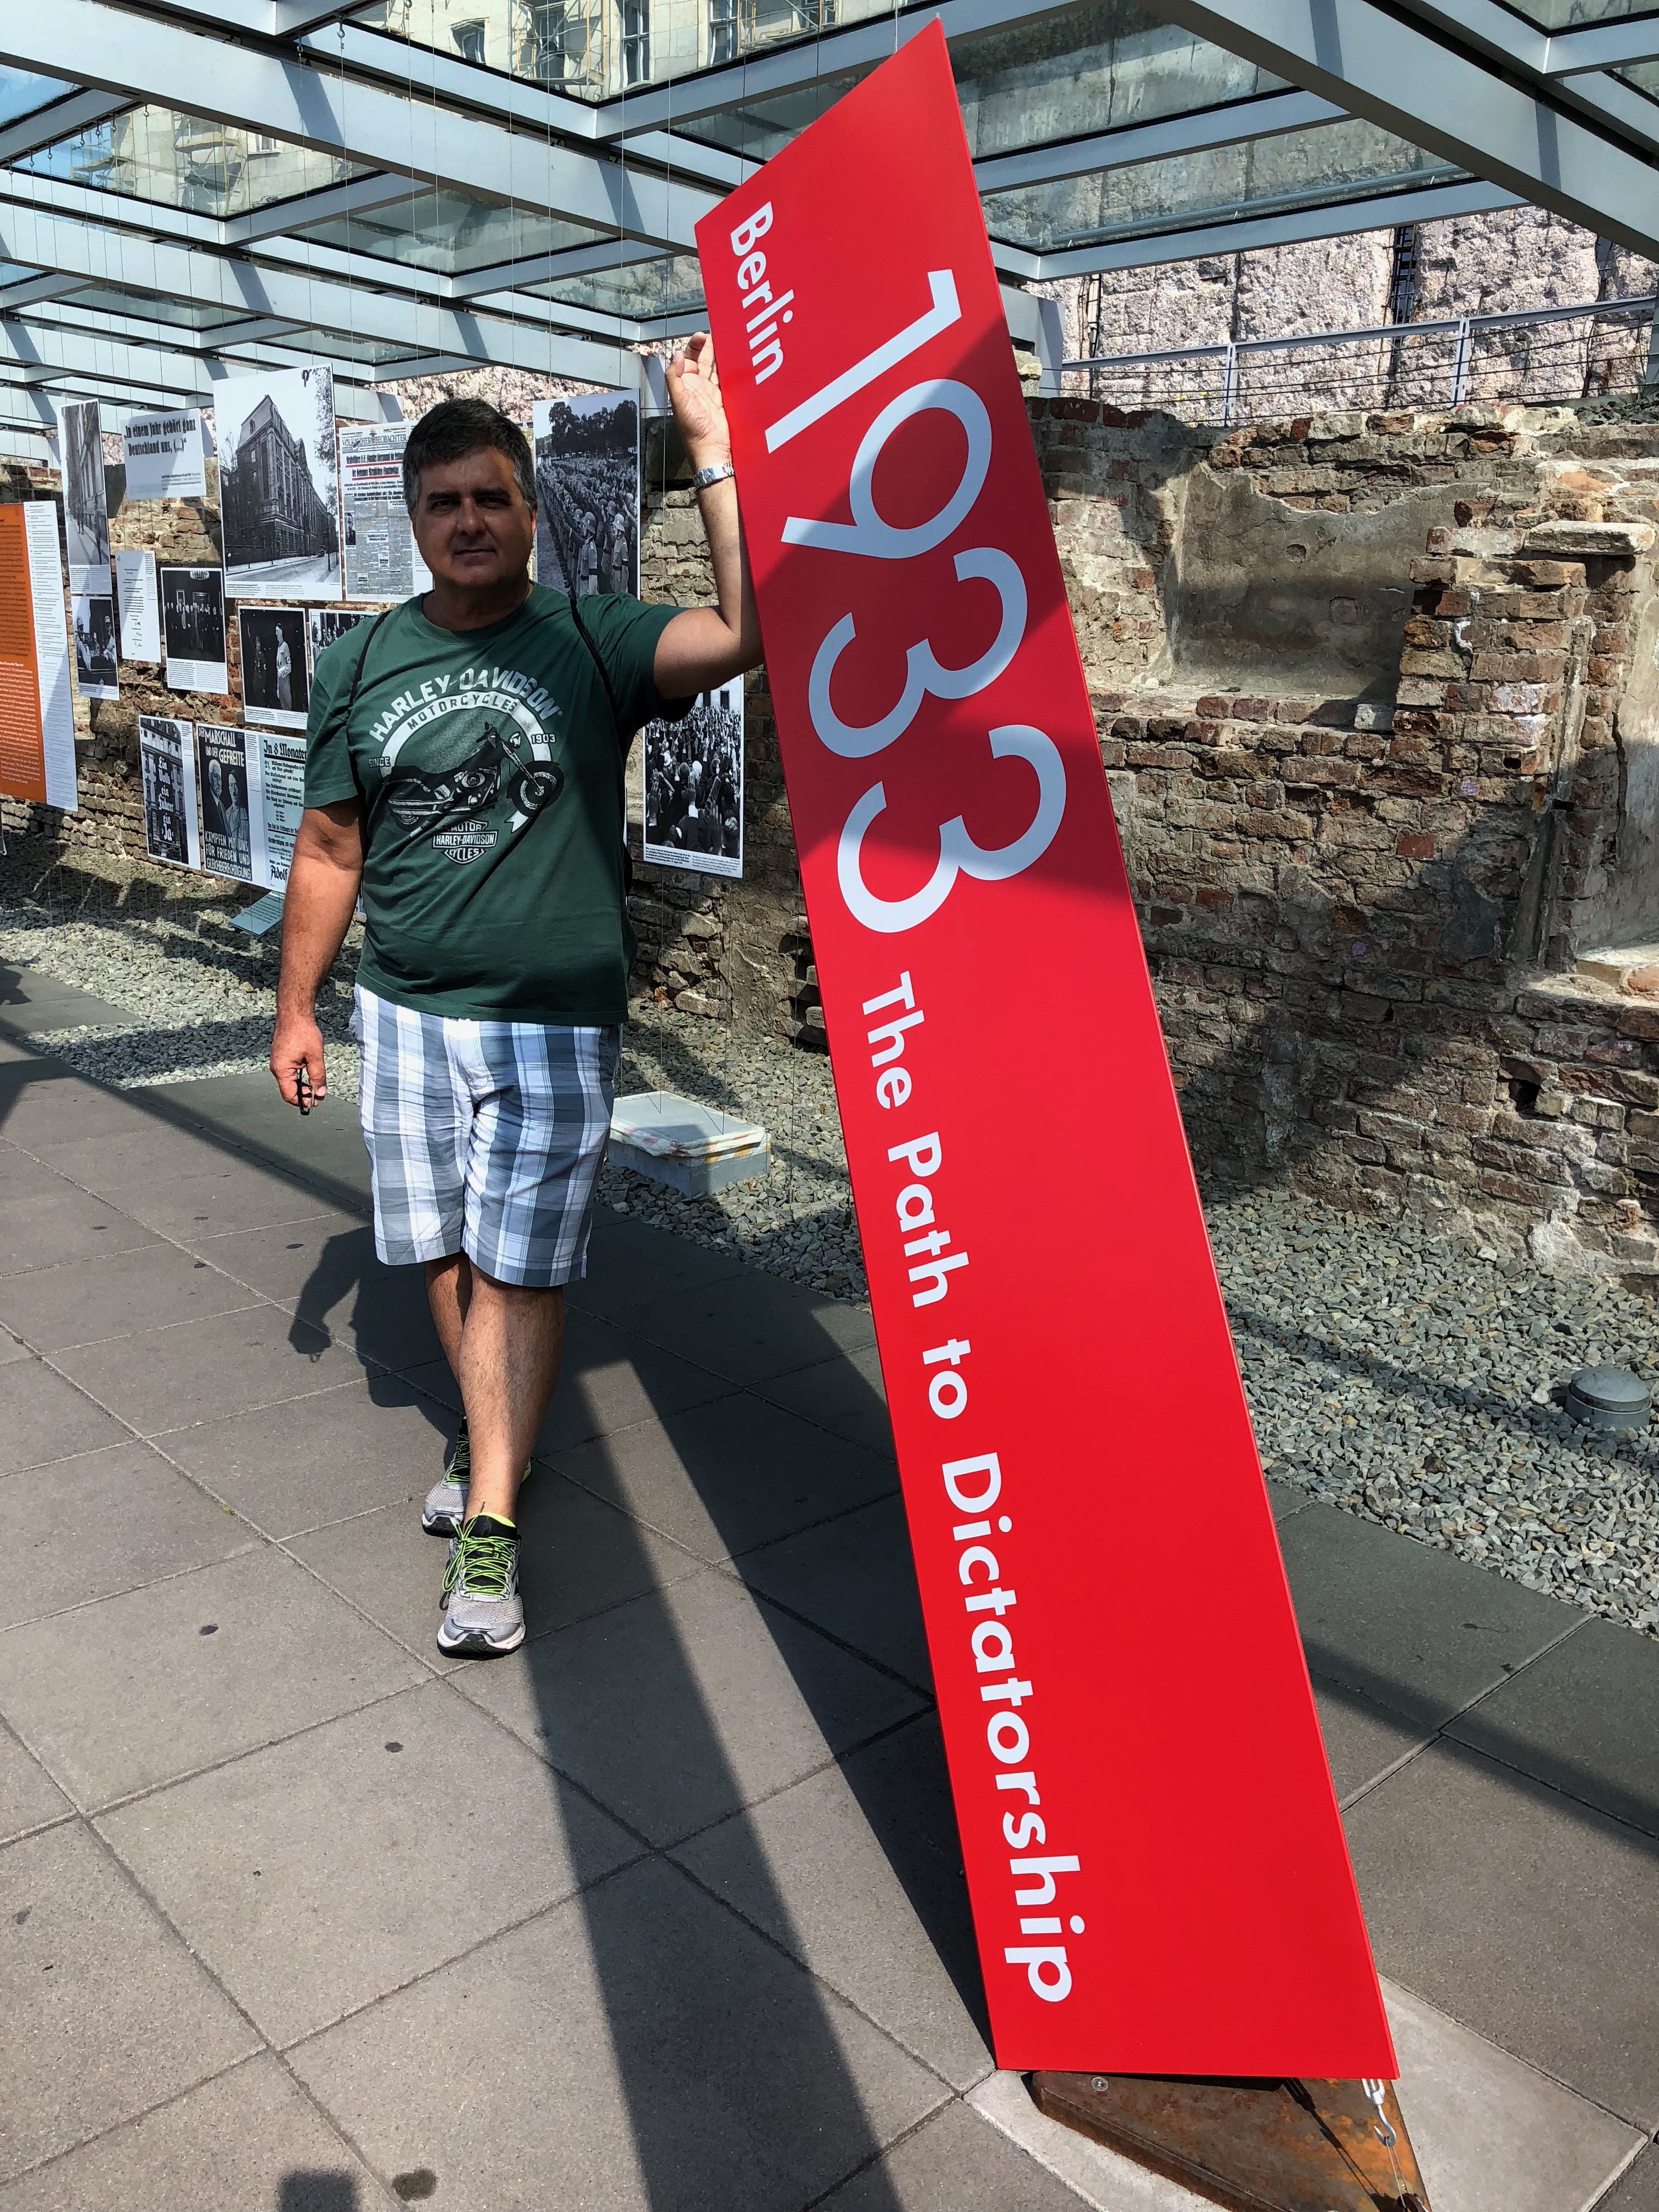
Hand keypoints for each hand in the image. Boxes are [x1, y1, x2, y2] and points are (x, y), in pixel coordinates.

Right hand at [270, 1012, 326, 1104]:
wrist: (294, 1013)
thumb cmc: (303, 1032)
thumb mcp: (315, 1057)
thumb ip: (318, 1077)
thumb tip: (320, 1093)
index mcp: (282, 1070)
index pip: (289, 1095)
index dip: (302, 1102)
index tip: (315, 1102)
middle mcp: (276, 1068)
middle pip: (288, 1089)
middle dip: (302, 1094)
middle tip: (318, 1093)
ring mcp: (277, 1061)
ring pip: (289, 1081)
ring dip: (301, 1085)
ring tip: (315, 1084)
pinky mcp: (281, 1056)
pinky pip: (288, 1072)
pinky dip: (298, 1076)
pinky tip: (308, 1073)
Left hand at [666, 334, 731, 473]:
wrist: (713, 450)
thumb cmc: (693, 431)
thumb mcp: (678, 402)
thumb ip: (674, 377)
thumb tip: (675, 355)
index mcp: (684, 386)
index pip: (686, 359)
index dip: (692, 346)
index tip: (700, 336)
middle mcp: (697, 388)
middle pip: (702, 360)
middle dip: (706, 347)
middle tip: (714, 335)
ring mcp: (712, 393)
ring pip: (715, 368)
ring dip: (719, 355)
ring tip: (725, 342)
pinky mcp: (725, 400)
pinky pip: (727, 380)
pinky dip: (730, 370)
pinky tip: (734, 360)